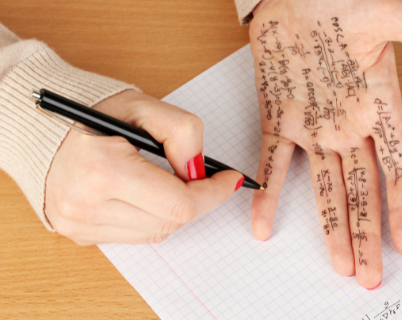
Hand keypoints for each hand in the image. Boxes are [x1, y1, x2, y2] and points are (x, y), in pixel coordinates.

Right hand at [45, 90, 243, 244]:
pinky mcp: (79, 234)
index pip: (180, 203)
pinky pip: (136, 235)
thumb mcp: (142, 106)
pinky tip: (146, 193)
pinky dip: (152, 216)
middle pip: (172, 221)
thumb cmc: (93, 111)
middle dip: (197, 199)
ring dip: (175, 209)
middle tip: (203, 177)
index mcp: (102, 172)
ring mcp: (80, 225)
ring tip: (168, 180)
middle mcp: (87, 206)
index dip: (214, 194)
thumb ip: (181, 132)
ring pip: (158, 232)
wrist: (40, 127)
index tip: (230, 179)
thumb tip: (201, 170)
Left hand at [249, 0, 401, 287]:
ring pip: (326, 187)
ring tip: (339, 265)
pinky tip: (264, 224)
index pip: (400, 168)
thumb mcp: (389, 15)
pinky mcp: (279, 118)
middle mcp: (349, 125)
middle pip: (364, 191)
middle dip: (368, 234)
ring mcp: (314, 126)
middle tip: (371, 275)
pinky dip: (269, 192)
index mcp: (380, 106)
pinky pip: (274, 162)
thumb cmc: (341, 0)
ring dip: (331, 227)